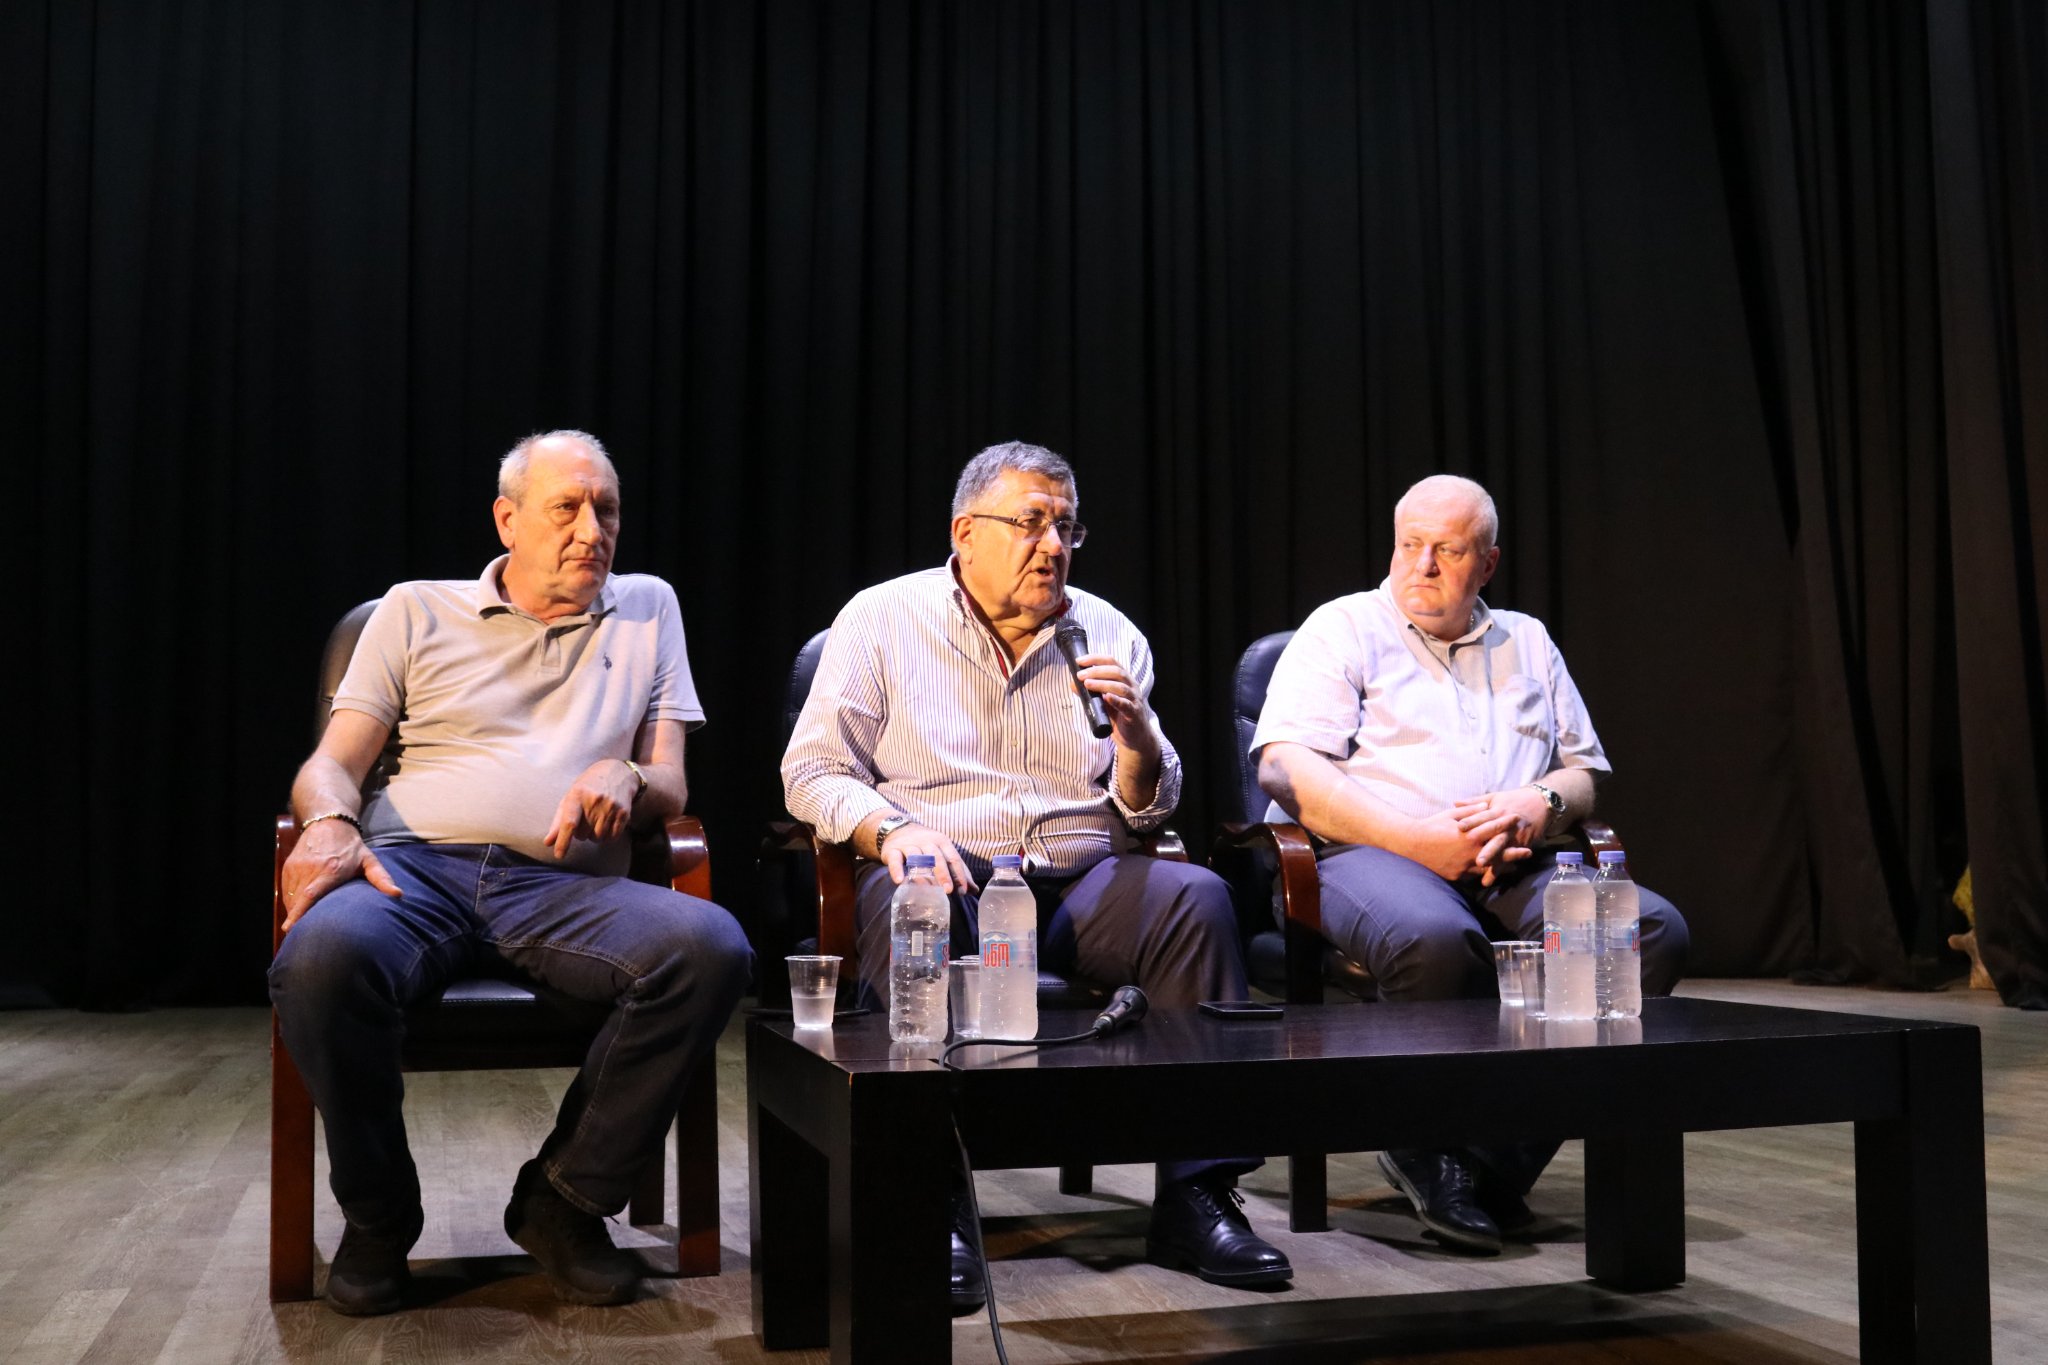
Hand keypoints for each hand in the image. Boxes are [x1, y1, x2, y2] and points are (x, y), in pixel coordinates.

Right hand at [279, 818, 400, 931]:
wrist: (329, 823)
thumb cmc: (352, 847)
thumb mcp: (370, 861)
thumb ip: (382, 879)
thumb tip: (398, 895)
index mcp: (331, 870)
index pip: (310, 894)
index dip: (299, 912)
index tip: (290, 928)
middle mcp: (311, 869)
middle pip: (298, 901)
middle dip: (297, 919)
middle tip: (301, 935)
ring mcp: (297, 867)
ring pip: (290, 897)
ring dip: (294, 912)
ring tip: (303, 923)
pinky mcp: (288, 867)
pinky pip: (285, 890)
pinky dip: (290, 902)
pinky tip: (299, 908)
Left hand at [543, 758, 639, 858]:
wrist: (616, 773)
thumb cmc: (587, 788)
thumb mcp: (570, 798)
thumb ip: (558, 822)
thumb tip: (547, 843)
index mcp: (577, 795)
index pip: (569, 823)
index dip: (563, 841)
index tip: (559, 855)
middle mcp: (595, 801)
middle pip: (582, 834)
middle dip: (581, 833)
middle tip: (585, 818)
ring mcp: (611, 807)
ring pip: (597, 838)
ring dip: (594, 835)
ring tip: (596, 819)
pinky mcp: (624, 813)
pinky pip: (612, 837)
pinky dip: (607, 836)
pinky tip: (607, 823)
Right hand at [881, 822, 977, 893]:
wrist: (897, 829)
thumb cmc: (925, 846)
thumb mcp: (943, 853)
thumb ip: (958, 871)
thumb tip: (974, 890)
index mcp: (942, 842)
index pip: (953, 858)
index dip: (959, 874)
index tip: (963, 890)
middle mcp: (927, 841)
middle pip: (937, 857)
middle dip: (943, 874)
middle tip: (948, 891)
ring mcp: (909, 844)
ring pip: (917, 858)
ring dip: (922, 873)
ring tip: (927, 888)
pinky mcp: (892, 850)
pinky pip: (895, 859)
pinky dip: (897, 869)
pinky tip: (900, 881)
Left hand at [1071, 653, 1157, 753]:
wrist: (1135, 738)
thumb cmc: (1119, 717)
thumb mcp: (1103, 703)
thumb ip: (1090, 693)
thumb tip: (1072, 683)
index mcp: (1124, 680)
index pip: (1111, 662)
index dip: (1095, 659)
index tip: (1079, 660)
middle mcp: (1131, 687)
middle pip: (1116, 672)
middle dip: (1096, 671)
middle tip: (1080, 675)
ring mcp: (1134, 700)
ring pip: (1121, 687)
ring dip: (1102, 684)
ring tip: (1087, 684)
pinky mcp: (1134, 714)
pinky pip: (1126, 705)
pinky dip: (1116, 700)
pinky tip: (1106, 697)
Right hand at [1404, 808, 1515, 880]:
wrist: (1412, 844)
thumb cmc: (1431, 826)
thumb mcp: (1451, 815)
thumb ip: (1471, 811)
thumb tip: (1486, 805)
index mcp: (1470, 835)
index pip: (1493, 828)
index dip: (1506, 823)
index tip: (1518, 819)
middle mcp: (1470, 853)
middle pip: (1498, 853)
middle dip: (1514, 853)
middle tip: (1528, 852)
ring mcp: (1464, 866)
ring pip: (1488, 868)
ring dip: (1501, 867)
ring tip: (1513, 867)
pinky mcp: (1457, 875)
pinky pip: (1473, 875)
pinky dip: (1483, 873)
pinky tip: (1491, 873)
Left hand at [1452, 789, 1549, 884]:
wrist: (1541, 803)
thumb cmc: (1513, 800)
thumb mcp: (1494, 797)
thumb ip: (1474, 802)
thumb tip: (1455, 803)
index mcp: (1497, 811)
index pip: (1483, 816)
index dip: (1472, 821)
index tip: (1459, 827)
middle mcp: (1506, 825)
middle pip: (1495, 835)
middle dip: (1485, 846)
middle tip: (1473, 854)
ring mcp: (1515, 836)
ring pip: (1503, 849)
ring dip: (1493, 860)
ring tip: (1482, 870)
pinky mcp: (1522, 845)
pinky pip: (1510, 858)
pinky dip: (1500, 869)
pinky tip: (1489, 879)